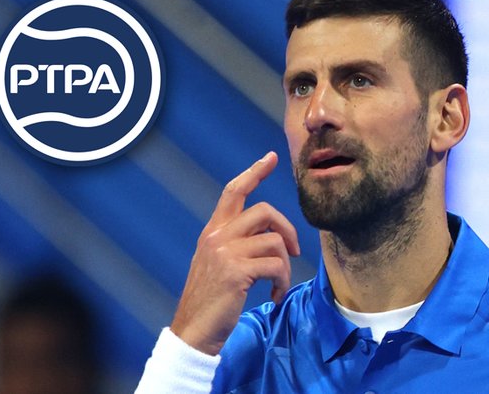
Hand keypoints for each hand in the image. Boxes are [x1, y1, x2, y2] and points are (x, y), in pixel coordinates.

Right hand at [170, 152, 300, 355]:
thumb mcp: (217, 264)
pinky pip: (276, 267)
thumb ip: (235, 243)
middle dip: (288, 229)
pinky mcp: (236, 272)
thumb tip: (269, 235)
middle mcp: (217, 236)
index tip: (271, 157)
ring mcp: (225, 253)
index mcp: (213, 232)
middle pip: (265, 211)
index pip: (233, 191)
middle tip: (295, 251)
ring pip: (274, 242)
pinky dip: (282, 283)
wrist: (194, 331)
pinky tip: (274, 297)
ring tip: (278, 285)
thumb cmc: (211, 300)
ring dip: (285, 267)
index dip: (254, 172)